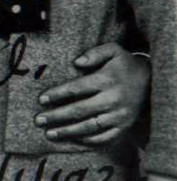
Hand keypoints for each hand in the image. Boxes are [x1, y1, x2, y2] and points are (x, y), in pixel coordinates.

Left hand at [34, 43, 150, 144]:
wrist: (152, 82)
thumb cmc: (124, 64)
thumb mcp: (113, 51)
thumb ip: (94, 53)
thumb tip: (76, 62)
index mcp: (106, 80)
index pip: (76, 88)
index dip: (57, 94)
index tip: (41, 99)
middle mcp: (112, 100)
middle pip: (79, 110)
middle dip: (57, 116)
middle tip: (38, 120)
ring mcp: (119, 116)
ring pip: (89, 127)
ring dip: (68, 132)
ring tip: (50, 133)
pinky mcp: (123, 127)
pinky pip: (104, 138)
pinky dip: (87, 140)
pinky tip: (71, 139)